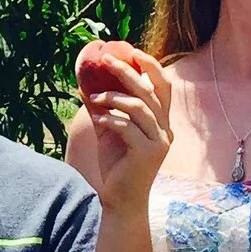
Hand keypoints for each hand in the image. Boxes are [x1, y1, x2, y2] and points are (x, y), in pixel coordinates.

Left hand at [77, 42, 171, 211]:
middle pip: (150, 91)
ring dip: (114, 97)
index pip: (162, 87)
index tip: (132, 51)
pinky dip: (110, 119)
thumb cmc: (116, 165)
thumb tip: (85, 83)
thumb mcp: (108, 130)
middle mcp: (165, 129)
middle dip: (127, 72)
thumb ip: (103, 108)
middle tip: (106, 59)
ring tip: (95, 97)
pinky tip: (98, 120)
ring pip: (139, 107)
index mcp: (161, 122)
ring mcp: (159, 141)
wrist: (120, 200)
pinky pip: (127, 126)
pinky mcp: (148, 153)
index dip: (151, 67)